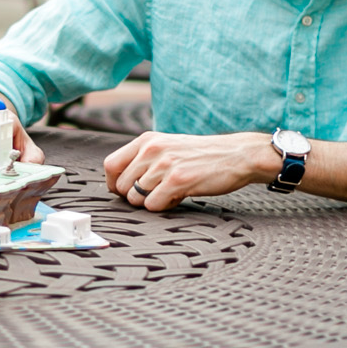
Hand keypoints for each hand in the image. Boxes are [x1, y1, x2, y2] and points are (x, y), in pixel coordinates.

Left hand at [102, 132, 276, 211]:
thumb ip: (143, 159)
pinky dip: (164, 207)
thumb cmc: (201, 155)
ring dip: (151, 202)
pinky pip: (153, 206)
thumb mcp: (167, 146)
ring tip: (170, 193)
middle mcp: (151, 149)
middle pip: (120, 186)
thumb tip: (118, 183)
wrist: (237, 155)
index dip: (114, 184)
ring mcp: (164, 165)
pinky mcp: (177, 180)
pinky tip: (178, 197)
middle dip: (134, 196)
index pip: (109, 165)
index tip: (126, 190)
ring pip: (135, 198)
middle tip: (155, 193)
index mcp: (146, 140)